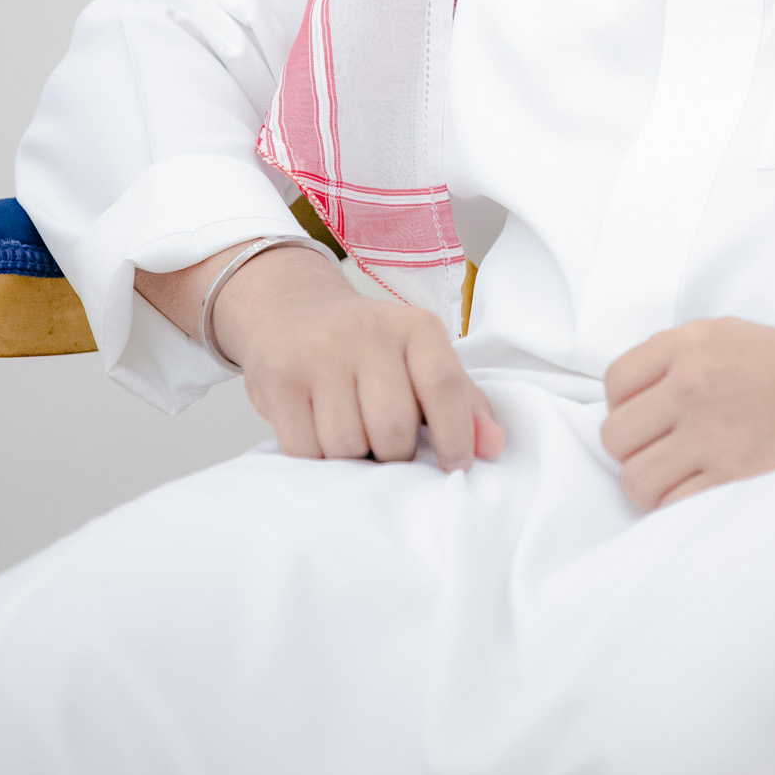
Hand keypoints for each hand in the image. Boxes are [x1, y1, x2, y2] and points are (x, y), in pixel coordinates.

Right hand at [138, 244, 504, 466]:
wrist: (292, 310)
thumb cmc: (368, 347)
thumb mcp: (421, 358)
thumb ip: (461, 401)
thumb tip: (495, 446)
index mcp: (415, 327)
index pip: (444, 386)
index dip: (456, 435)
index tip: (454, 464)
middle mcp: (367, 333)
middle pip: (393, 428)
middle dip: (395, 454)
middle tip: (388, 447)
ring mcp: (319, 354)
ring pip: (347, 445)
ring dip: (353, 457)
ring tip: (352, 433)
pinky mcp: (279, 380)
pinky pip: (305, 449)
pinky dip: (317, 456)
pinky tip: (319, 430)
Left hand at [601, 316, 774, 510]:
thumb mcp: (732, 336)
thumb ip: (677, 359)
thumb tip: (631, 399)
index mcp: (691, 344)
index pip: (615, 382)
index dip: (627, 406)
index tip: (650, 419)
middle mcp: (693, 384)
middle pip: (617, 436)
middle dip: (638, 449)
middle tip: (670, 452)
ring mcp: (711, 435)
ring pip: (636, 479)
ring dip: (655, 485)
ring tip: (688, 479)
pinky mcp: (731, 481)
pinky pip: (671, 508)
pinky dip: (682, 509)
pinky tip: (708, 496)